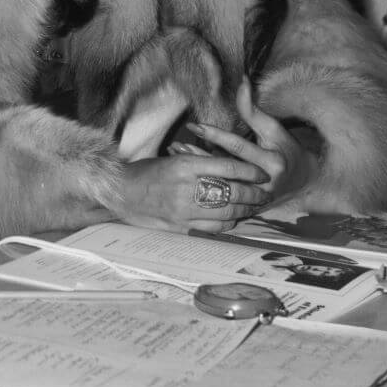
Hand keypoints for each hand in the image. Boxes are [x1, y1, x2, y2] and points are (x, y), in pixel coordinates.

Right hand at [115, 153, 270, 231]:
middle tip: (265, 193)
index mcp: (184, 164)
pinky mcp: (181, 226)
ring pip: (227, 212)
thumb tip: (230, 169)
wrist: (121, 192)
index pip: (228, 167)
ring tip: (254, 206)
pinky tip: (234, 219)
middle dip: (254, 193)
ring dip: (245, 210)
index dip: (250, 172)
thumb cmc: (145, 172)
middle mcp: (186, 187)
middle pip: (232, 191)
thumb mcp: (172, 158)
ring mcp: (184, 209)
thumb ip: (199, 163)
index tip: (262, 174)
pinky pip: (214, 228)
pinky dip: (229, 224)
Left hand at [187, 77, 314, 205]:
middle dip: (198, 156)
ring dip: (196, 172)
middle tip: (175, 145)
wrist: (304, 183)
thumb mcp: (274, 129)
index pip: (238, 147)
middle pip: (224, 169)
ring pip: (220, 185)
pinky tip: (186, 175)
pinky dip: (204, 184)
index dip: (215, 135)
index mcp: (272, 163)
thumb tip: (242, 80)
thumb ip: (253, 109)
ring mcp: (255, 200)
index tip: (193, 126)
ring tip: (175, 157)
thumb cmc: (287, 150)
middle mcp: (263, 184)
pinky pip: (221, 196)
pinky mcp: (248, 208)